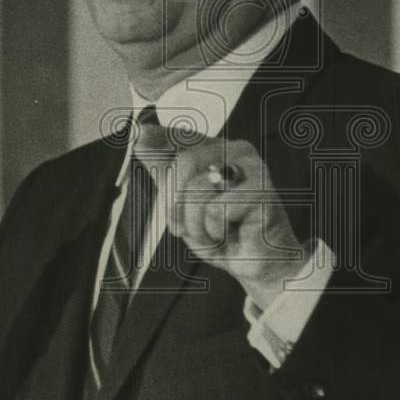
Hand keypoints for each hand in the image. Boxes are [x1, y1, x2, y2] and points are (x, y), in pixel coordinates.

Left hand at [140, 128, 308, 307]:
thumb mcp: (185, 202)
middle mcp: (237, 151)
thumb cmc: (225, 232)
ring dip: (196, 224)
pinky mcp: (261, 190)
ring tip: (214, 232)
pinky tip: (232, 234)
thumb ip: (164, 170)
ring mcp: (253, 168)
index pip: (182, 134)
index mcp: (218, 150)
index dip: (158, 136)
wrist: (259, 264)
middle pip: (184, 163)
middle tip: (188, 226)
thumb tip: (139, 137)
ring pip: (197, 188)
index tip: (139, 135)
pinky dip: (215, 231)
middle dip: (177, 203)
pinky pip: (215, 210)